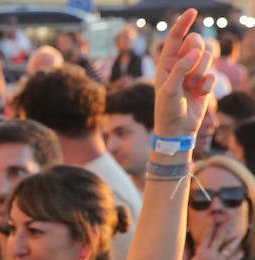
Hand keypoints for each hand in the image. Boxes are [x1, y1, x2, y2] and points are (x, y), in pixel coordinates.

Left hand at [152, 9, 215, 139]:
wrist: (177, 129)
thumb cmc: (167, 110)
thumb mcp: (168, 89)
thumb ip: (180, 69)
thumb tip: (196, 52)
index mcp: (166, 63)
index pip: (175, 38)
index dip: (183, 24)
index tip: (193, 11)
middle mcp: (180, 64)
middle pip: (196, 43)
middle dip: (195, 53)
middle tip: (189, 70)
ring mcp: (194, 72)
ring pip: (206, 57)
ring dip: (199, 73)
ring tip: (190, 88)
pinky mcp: (206, 82)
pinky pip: (213, 75)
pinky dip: (206, 86)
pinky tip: (198, 95)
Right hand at [181, 222, 242, 259]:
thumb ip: (185, 253)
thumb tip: (184, 244)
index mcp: (201, 253)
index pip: (207, 237)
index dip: (211, 228)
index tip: (214, 220)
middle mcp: (211, 255)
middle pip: (219, 239)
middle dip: (223, 229)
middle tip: (228, 220)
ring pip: (228, 248)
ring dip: (233, 241)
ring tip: (238, 236)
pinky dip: (237, 256)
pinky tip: (241, 251)